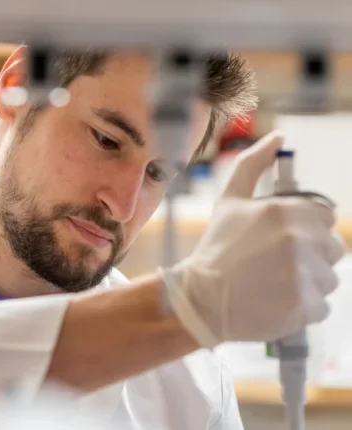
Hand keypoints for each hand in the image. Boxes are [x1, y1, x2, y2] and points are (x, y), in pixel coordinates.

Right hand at [160, 131, 345, 347]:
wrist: (200, 298)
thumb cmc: (216, 249)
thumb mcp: (229, 201)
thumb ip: (253, 165)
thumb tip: (278, 137)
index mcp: (283, 211)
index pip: (325, 215)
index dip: (306, 227)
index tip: (285, 239)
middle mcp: (298, 240)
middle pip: (333, 247)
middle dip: (310, 254)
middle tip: (277, 263)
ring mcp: (303, 275)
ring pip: (329, 278)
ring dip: (307, 282)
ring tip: (273, 284)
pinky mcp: (304, 306)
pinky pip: (322, 306)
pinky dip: (302, 307)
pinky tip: (275, 301)